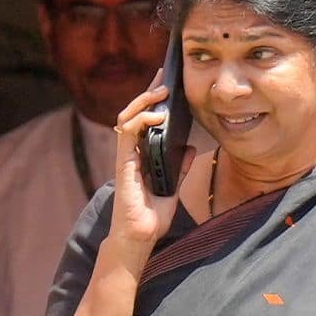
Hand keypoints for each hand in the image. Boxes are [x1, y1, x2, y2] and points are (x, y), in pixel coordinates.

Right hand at [110, 68, 195, 246]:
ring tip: (161, 92)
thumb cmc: (153, 217)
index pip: (144, 120)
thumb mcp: (174, 188)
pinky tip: (157, 116)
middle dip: (149, 92)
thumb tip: (191, 148)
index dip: (154, 100)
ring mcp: (126, 157)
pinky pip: (128, 133)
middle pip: (134, 113)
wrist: (141, 237)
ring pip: (127, 117)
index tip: (167, 83)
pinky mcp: (124, 163)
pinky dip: (141, 120)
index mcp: (141, 155)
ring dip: (144, 101)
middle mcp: (131, 153)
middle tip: (165, 78)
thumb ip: (180, 168)